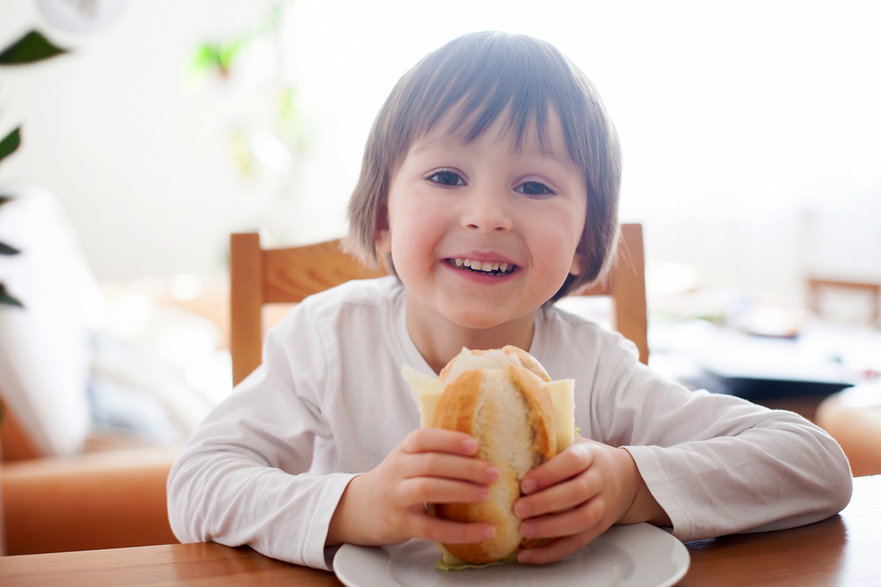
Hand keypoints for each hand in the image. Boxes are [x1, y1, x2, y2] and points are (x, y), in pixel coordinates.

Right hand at [327, 428, 498, 546]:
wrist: (356, 509)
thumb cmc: (394, 481)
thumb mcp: (405, 460)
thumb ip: (433, 453)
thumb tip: (483, 450)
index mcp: (402, 451)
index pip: (423, 438)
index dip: (449, 439)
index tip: (474, 444)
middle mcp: (397, 470)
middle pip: (431, 463)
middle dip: (465, 467)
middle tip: (493, 472)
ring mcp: (396, 497)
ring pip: (428, 489)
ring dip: (461, 490)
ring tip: (486, 494)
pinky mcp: (400, 524)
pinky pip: (432, 528)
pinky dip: (461, 531)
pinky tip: (484, 531)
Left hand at [513, 437, 666, 563]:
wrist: (626, 479)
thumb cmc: (588, 460)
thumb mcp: (575, 445)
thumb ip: (551, 447)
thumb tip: (510, 447)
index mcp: (590, 456)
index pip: (572, 462)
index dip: (549, 473)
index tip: (525, 483)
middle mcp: (599, 481)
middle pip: (576, 493)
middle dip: (545, 503)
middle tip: (518, 508)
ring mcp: (601, 507)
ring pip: (580, 521)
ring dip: (550, 529)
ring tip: (523, 530)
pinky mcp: (597, 529)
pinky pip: (576, 544)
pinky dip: (551, 553)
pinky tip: (527, 555)